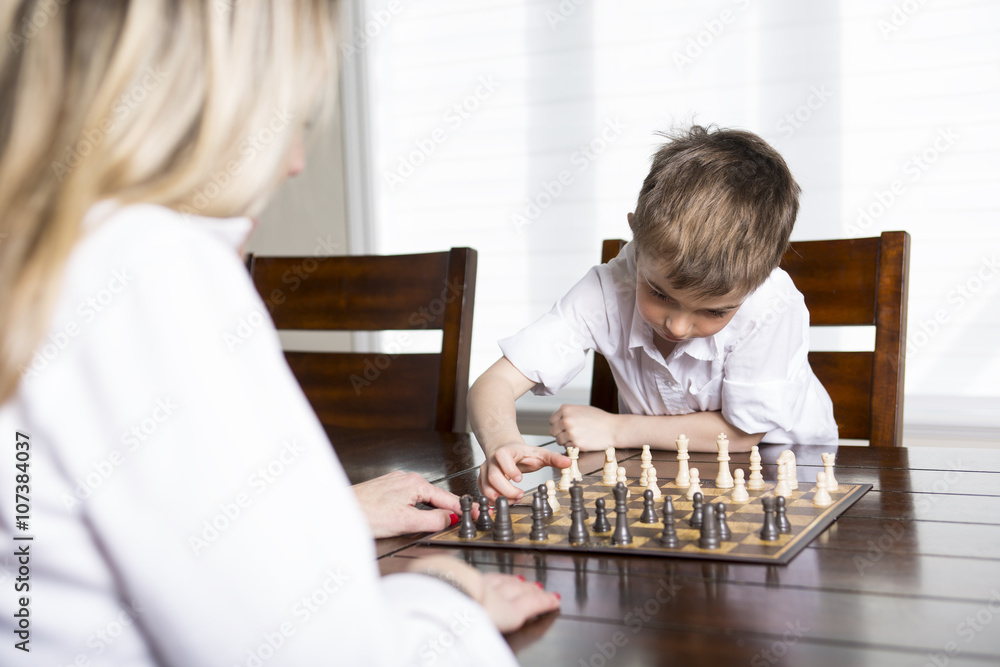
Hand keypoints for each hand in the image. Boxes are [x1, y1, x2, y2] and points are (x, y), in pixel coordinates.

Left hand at [352, 471, 467, 537]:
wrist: (341, 510)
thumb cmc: (367, 514)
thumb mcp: (407, 522)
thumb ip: (433, 520)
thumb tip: (450, 519)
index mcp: (416, 484)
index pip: (448, 498)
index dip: (464, 509)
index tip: (478, 514)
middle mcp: (407, 479)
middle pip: (436, 497)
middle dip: (447, 510)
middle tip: (461, 522)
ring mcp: (396, 482)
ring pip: (422, 498)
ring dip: (430, 510)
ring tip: (436, 523)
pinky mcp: (387, 489)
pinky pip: (410, 498)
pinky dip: (417, 508)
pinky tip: (412, 517)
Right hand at [408, 556, 559, 633]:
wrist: (441, 593)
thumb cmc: (429, 590)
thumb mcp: (425, 580)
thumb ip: (429, 578)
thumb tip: (417, 575)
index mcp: (458, 582)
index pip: (481, 582)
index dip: (493, 581)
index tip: (498, 580)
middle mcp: (481, 587)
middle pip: (502, 584)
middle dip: (513, 583)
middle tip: (523, 581)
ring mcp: (498, 597)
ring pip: (518, 592)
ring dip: (529, 591)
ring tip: (538, 589)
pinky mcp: (512, 610)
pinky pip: (533, 605)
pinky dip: (544, 602)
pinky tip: (553, 600)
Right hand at [478, 443, 569, 502]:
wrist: (504, 449)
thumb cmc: (521, 453)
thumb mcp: (538, 453)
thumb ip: (553, 458)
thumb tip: (568, 462)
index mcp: (504, 452)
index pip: (501, 458)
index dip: (509, 469)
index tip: (520, 479)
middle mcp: (492, 461)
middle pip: (493, 477)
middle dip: (507, 490)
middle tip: (520, 495)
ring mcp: (485, 471)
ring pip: (486, 487)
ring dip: (500, 497)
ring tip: (514, 499)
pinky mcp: (482, 480)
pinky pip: (483, 492)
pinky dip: (493, 500)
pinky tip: (506, 501)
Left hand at [549, 404, 618, 450]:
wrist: (613, 428)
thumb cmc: (599, 419)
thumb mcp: (581, 409)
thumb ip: (567, 413)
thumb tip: (557, 420)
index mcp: (566, 409)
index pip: (552, 421)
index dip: (558, 425)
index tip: (564, 428)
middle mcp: (566, 420)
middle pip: (553, 431)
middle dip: (560, 434)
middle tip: (571, 434)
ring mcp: (570, 432)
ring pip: (559, 441)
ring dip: (566, 441)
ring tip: (578, 437)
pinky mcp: (576, 444)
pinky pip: (567, 447)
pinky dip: (572, 447)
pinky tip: (582, 441)